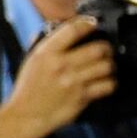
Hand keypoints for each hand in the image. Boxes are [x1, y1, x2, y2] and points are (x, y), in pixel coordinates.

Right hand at [0, 17, 119, 137]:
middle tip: (105, 49)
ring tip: (106, 66)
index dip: (88, 23)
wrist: (26, 114)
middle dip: (106, 47)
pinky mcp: (82, 97)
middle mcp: (61, 65)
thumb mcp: (31, 59)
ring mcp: (73, 82)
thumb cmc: (28, 87)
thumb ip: (44, 42)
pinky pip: (107, 85)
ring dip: (110, 65)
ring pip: (106, 66)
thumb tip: (59, 28)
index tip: (93, 23)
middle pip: (97, 48)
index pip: (73, 30)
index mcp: (46, 52)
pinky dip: (110, 82)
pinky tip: (105, 82)